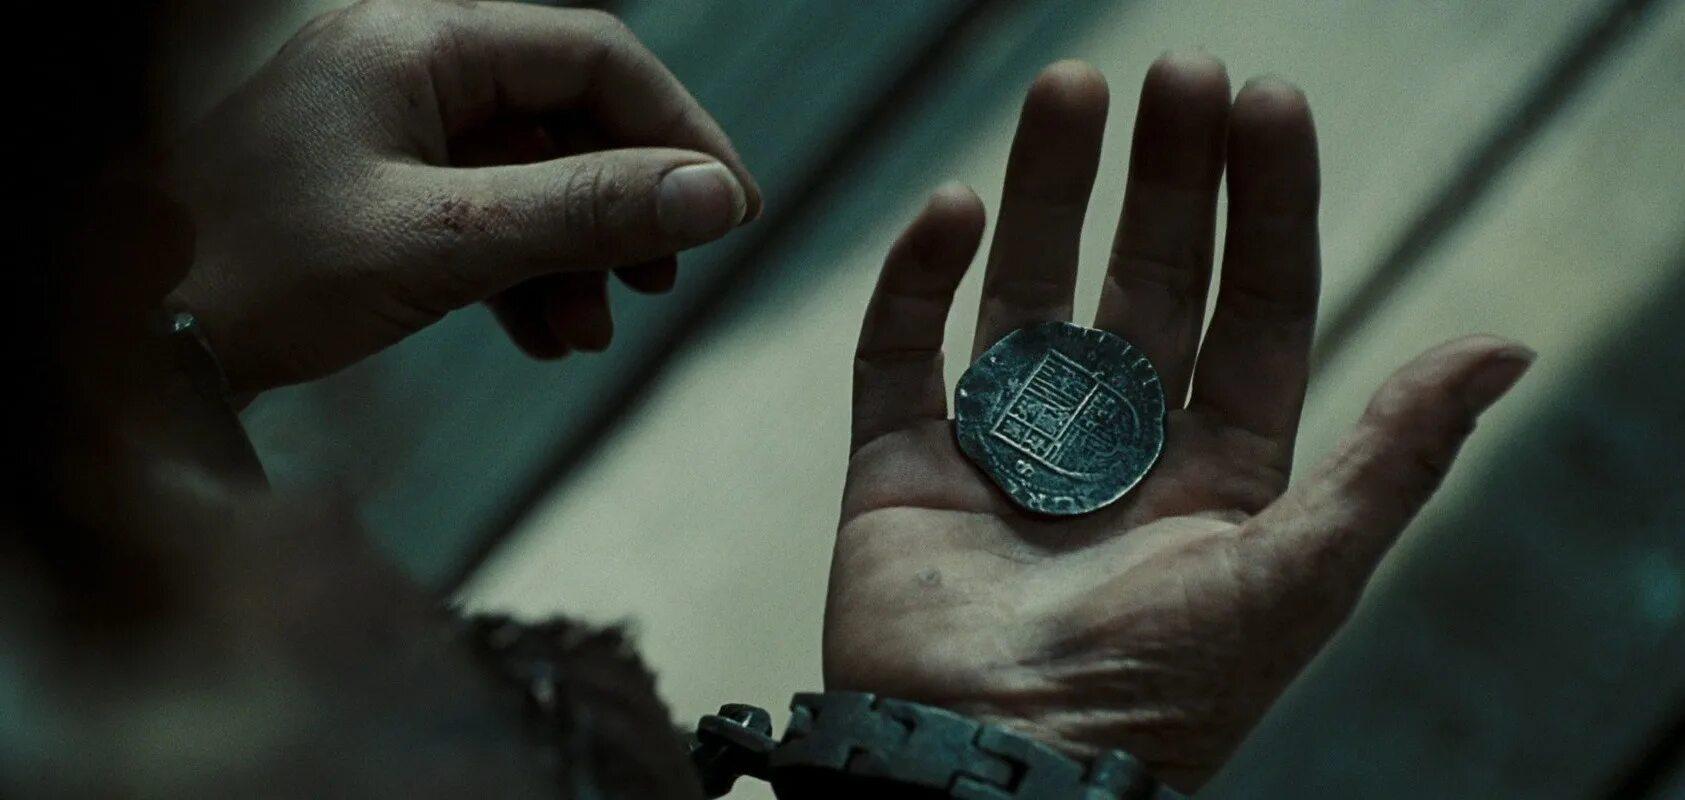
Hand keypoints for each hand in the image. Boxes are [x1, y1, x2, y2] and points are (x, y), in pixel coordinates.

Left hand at [167, 0, 760, 392]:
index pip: (594, 57)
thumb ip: (586, 212)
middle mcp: (405, 68)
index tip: (729, 211)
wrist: (129, 346)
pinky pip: (482, 215)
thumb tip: (713, 197)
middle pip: (567, 114)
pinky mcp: (374, 190)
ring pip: (530, 173)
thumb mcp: (443, 243)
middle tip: (667, 276)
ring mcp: (387, 129)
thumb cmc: (255, 276)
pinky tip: (541, 334)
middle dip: (625, 201)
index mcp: (417, 42)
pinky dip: (523, 273)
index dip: (677, 133)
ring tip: (590, 331)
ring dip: (576, 252)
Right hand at [825, 55, 1532, 789]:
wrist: (987, 775)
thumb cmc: (1153, 697)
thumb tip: (1504, 346)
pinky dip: (919, 278)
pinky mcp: (899, 466)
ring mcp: (1002, 449)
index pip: (1255, 307)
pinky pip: (902, 350)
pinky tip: (951, 209)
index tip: (1267, 100)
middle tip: (1176, 69)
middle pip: (1145, 278)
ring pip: (1025, 288)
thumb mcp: (1295, 575)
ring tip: (1067, 90)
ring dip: (1043, 189)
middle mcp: (1114, 445)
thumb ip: (1391, 457)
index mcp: (1216, 469)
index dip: (1267, 204)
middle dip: (1164, 175)